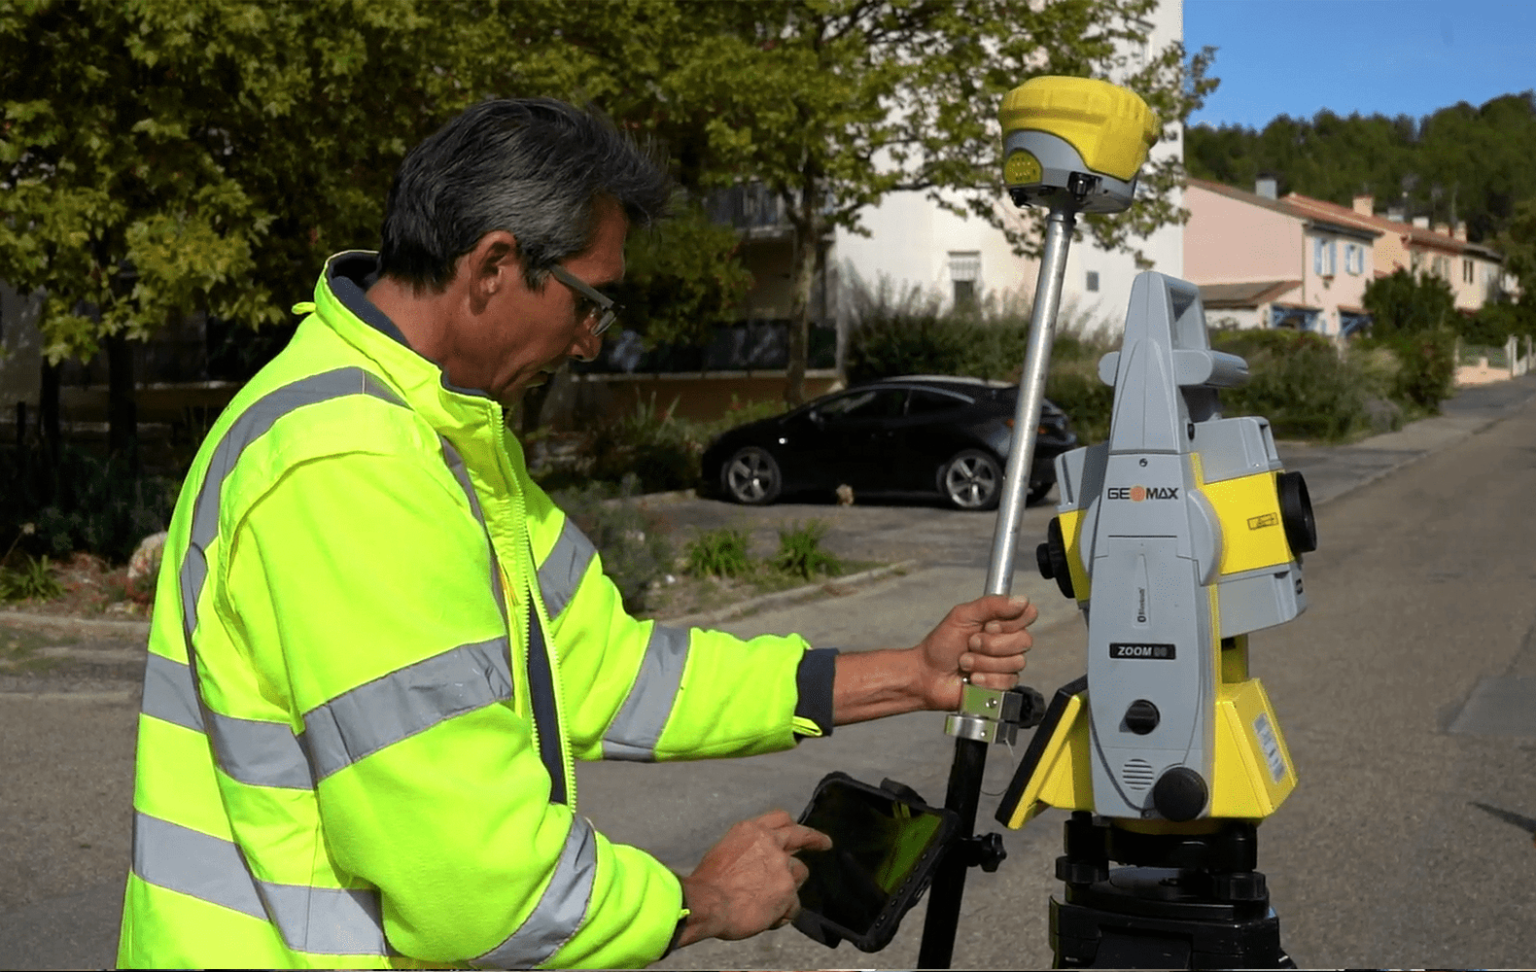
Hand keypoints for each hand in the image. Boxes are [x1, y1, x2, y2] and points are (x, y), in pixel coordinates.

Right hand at [676, 810, 832, 946]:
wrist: (707, 903)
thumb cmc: (708, 882)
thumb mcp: (724, 851)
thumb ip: (748, 850)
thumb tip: (757, 861)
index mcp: (752, 830)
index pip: (781, 818)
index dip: (793, 824)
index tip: (802, 829)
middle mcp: (772, 843)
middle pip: (802, 836)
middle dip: (816, 839)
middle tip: (825, 844)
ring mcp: (783, 867)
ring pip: (800, 874)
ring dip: (790, 886)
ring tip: (770, 901)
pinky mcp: (788, 892)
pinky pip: (793, 906)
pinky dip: (783, 914)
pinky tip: (768, 918)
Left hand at [914, 594, 1037, 710]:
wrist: (927, 674)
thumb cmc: (941, 644)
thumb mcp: (962, 616)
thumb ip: (992, 605)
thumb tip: (1022, 600)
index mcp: (1001, 621)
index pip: (1028, 614)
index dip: (1010, 622)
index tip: (987, 625)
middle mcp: (1007, 642)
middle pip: (1024, 640)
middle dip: (991, 645)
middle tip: (970, 644)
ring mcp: (1006, 664)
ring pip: (1016, 662)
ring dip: (983, 663)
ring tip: (965, 662)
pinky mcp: (1002, 685)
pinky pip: (1008, 681)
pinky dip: (985, 679)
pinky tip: (972, 678)